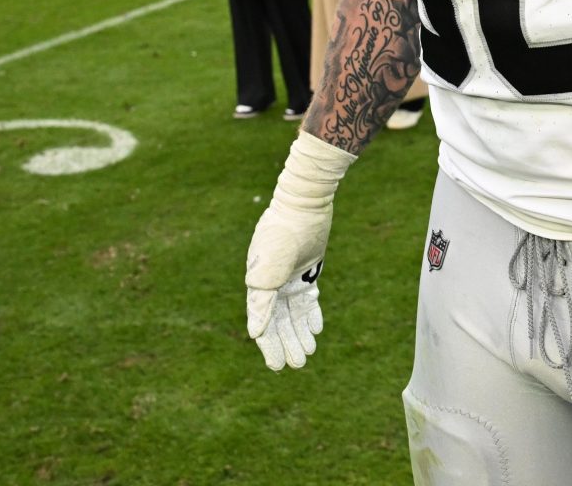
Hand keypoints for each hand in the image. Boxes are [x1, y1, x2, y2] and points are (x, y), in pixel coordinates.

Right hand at [244, 133, 354, 370]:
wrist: (303, 205)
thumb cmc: (282, 236)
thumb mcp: (269, 270)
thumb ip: (261, 301)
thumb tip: (255, 332)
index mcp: (258, 285)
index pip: (262, 323)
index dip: (269, 346)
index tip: (276, 366)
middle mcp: (272, 283)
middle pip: (279, 322)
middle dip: (286, 344)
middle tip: (297, 365)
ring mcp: (290, 277)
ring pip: (294, 313)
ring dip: (299, 333)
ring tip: (307, 353)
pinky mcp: (308, 269)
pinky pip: (308, 297)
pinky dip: (311, 314)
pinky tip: (316, 329)